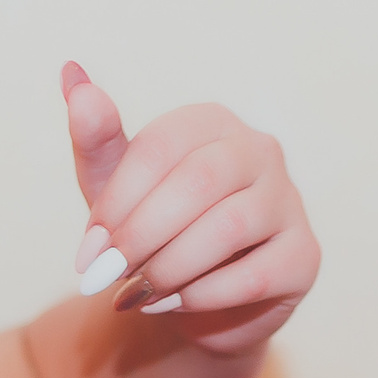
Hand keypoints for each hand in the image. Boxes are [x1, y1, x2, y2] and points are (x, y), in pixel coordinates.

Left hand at [62, 63, 319, 356]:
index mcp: (213, 122)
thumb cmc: (154, 234)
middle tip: (105, 276)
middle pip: (199, 181)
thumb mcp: (115, 190)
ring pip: (229, 228)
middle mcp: (260, 151)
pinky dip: (202, 296)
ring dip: (170, 267)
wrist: (193, 303)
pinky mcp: (304, 256)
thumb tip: (72, 73)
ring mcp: (290, 202)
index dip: (119, 201)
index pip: (163, 146)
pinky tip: (170, 305)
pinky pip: (254, 276)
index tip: (88, 251)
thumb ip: (96, 139)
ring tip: (137, 292)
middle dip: (143, 235)